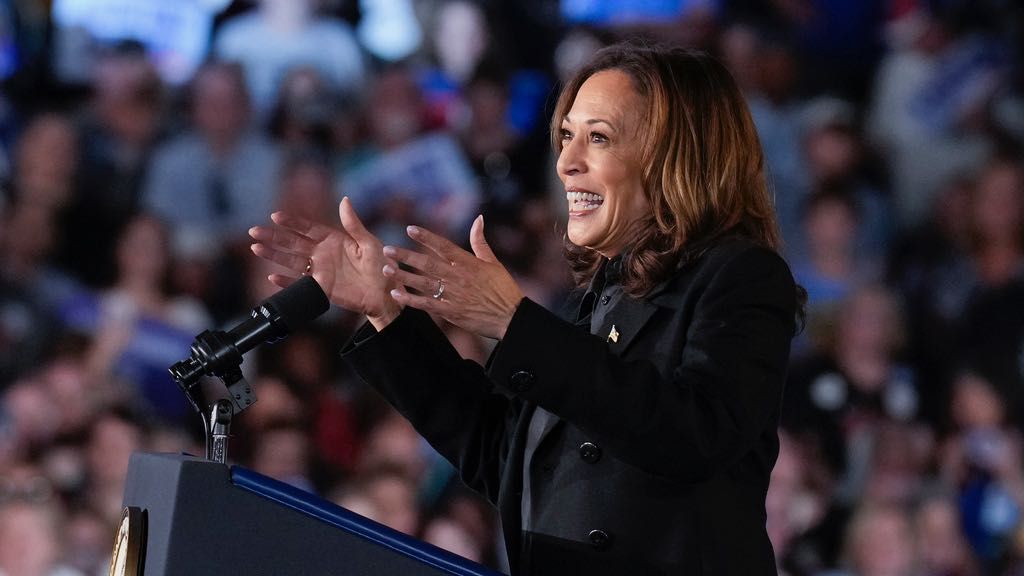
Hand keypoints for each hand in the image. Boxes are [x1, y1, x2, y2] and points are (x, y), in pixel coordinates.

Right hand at [249, 197, 400, 328]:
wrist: (386, 293)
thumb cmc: (382, 265)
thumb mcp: (369, 243)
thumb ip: (354, 225)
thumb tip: (345, 200)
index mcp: (333, 239)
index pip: (307, 228)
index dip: (291, 222)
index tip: (275, 216)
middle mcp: (322, 254)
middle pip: (293, 243)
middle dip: (273, 237)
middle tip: (254, 231)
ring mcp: (320, 271)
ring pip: (291, 261)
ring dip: (274, 255)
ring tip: (256, 248)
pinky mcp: (321, 288)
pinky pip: (300, 284)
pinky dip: (286, 282)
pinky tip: (272, 277)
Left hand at [383, 215, 523, 339]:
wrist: (510, 317)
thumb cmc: (503, 289)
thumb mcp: (493, 262)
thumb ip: (480, 241)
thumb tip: (478, 218)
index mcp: (468, 263)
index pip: (443, 246)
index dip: (426, 237)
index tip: (409, 229)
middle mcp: (458, 277)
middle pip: (427, 264)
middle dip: (406, 256)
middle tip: (387, 250)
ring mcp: (453, 295)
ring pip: (423, 283)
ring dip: (403, 276)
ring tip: (386, 270)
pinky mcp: (451, 312)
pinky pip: (426, 304)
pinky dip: (411, 299)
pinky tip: (397, 294)